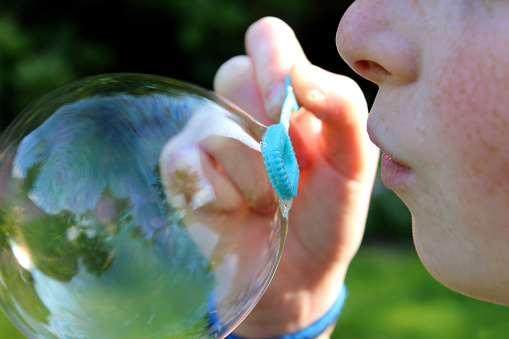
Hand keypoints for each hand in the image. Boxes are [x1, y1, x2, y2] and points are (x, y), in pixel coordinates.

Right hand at [213, 17, 378, 337]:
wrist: (296, 275)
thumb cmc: (328, 213)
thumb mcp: (354, 163)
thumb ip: (342, 108)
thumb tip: (299, 72)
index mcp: (288, 93)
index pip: (267, 40)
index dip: (273, 63)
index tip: (285, 105)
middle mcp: (243, 106)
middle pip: (234, 76)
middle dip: (268, 134)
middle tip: (291, 177)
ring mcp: (208, 135)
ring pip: (219, 132)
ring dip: (255, 182)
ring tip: (269, 205)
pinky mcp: (182, 169)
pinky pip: (188, 164)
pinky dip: (221, 199)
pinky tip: (237, 214)